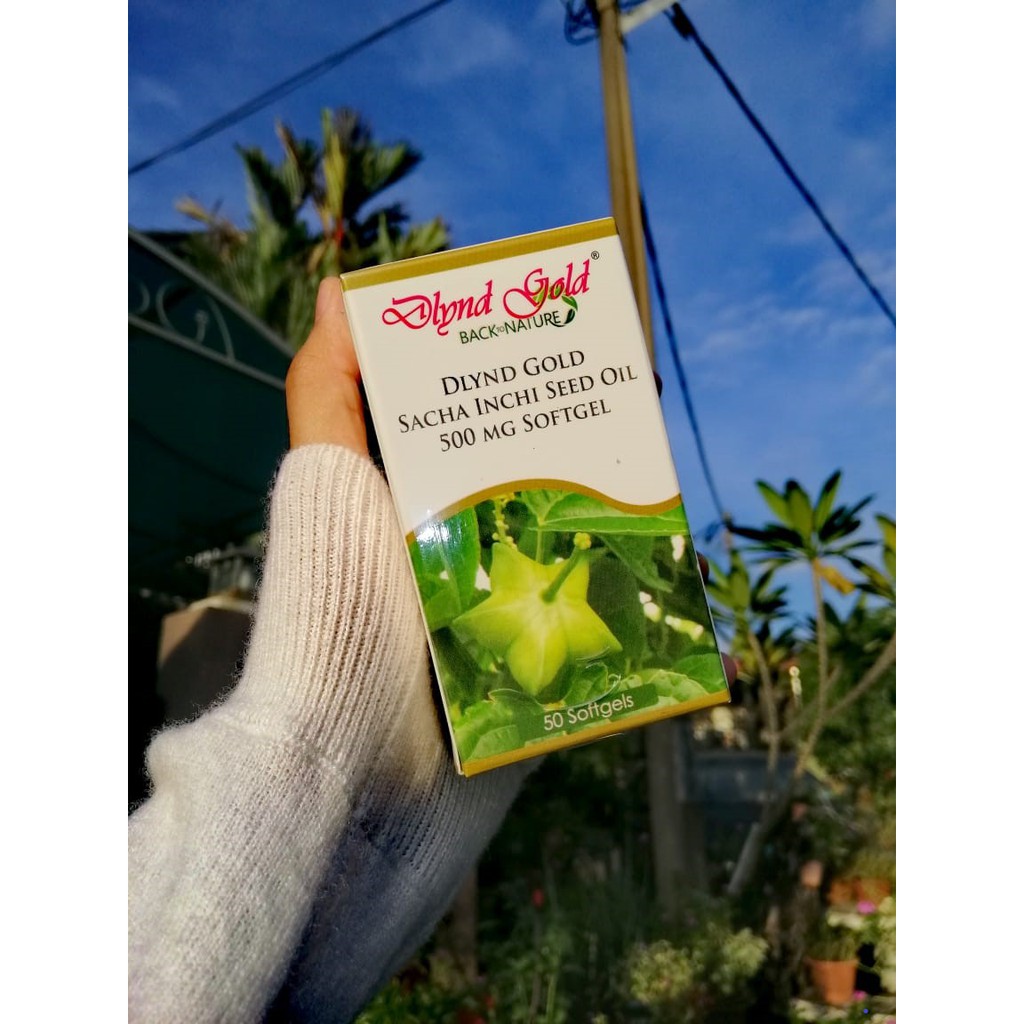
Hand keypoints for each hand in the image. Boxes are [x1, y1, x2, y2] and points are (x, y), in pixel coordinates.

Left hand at [286, 277, 736, 689]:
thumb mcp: (331, 482)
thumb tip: (339, 288)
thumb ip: (327, 391)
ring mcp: (517, 623)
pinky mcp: (548, 682)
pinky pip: (617, 655)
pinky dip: (665, 645)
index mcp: (432, 506)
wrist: (351, 755)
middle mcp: (477, 558)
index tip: (596, 351)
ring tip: (680, 517)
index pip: (503, 431)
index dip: (550, 390)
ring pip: (597, 567)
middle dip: (607, 455)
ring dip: (646, 544)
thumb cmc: (338, 606)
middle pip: (558, 491)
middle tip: (645, 421)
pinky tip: (718, 645)